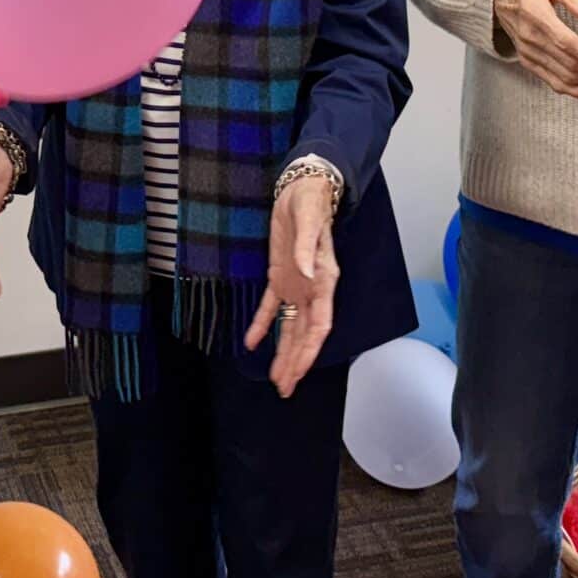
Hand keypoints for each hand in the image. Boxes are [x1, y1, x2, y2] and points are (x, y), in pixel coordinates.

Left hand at [244, 172, 339, 398]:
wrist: (302, 187)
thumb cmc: (311, 202)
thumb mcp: (309, 221)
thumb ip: (306, 248)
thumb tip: (309, 274)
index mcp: (324, 280)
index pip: (320, 325)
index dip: (310, 350)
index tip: (299, 371)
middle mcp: (313, 289)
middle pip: (305, 334)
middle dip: (296, 362)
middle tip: (285, 390)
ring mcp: (297, 284)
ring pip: (290, 326)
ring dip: (284, 353)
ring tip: (277, 380)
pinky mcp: (280, 275)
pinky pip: (271, 307)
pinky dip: (262, 325)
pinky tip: (253, 343)